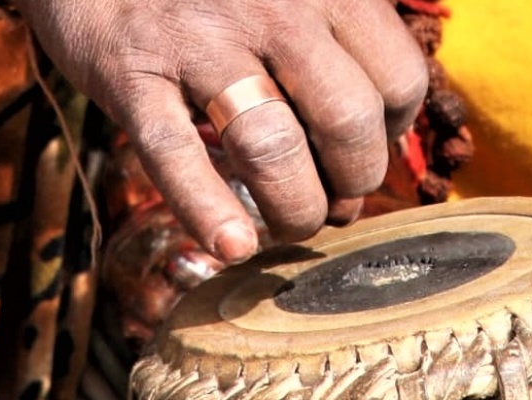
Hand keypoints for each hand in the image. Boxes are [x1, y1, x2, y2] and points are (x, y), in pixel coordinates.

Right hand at [19, 0, 428, 262]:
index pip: (398, 79)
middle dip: (351, 182)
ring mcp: (200, 42)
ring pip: (272, 149)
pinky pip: (176, 155)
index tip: (368, 151)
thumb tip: (377, 138)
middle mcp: (272, 8)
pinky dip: (207, 211)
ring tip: (288, 227)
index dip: (393, 133)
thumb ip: (334, 39)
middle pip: (347, 122)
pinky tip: (232, 244)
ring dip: (294, 208)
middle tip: (333, 201)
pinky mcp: (132, 72)